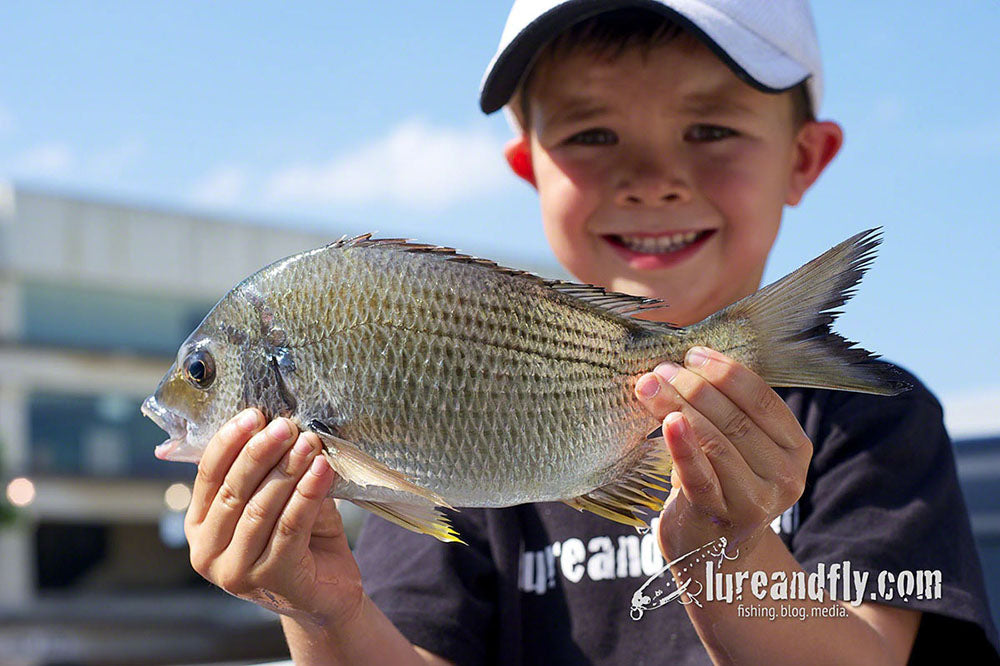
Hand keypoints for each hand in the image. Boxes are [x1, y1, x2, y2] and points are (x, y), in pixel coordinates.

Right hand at [185, 409, 363, 626]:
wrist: (329, 593)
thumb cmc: (301, 540)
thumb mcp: (280, 500)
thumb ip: (271, 471)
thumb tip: (282, 426)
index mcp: (201, 526)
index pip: (208, 475)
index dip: (230, 442)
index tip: (254, 414)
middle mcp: (208, 552)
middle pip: (233, 490)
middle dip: (261, 452)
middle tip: (286, 426)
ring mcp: (236, 571)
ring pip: (261, 508)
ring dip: (287, 470)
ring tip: (310, 443)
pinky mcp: (272, 580)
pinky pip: (289, 527)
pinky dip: (307, 494)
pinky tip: (322, 470)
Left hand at [634, 346, 811, 559]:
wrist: (710, 549)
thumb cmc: (719, 481)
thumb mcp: (736, 444)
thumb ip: (725, 407)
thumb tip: (685, 359)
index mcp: (796, 448)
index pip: (763, 399)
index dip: (727, 371)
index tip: (693, 353)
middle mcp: (785, 476)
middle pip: (737, 419)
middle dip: (695, 387)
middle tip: (663, 369)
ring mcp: (756, 500)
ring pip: (717, 442)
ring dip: (679, 407)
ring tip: (650, 386)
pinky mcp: (721, 516)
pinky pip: (699, 474)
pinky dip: (682, 445)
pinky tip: (667, 421)